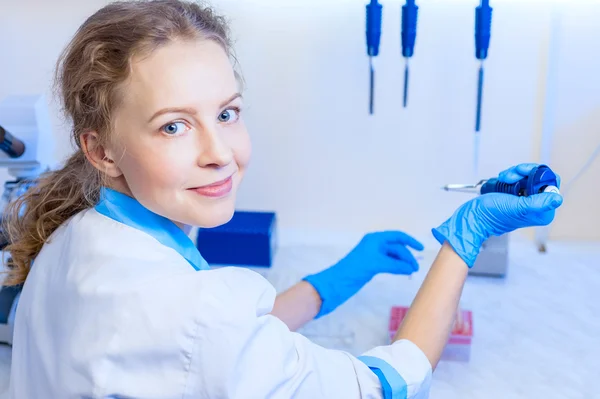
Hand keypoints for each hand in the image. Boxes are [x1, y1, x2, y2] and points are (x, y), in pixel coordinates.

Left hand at [303, 231, 423, 317]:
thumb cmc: (355, 269)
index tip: (421, 249)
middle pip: (396, 247)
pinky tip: (403, 272)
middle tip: (415, 269)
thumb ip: (395, 265)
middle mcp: (375, 245)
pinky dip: (397, 267)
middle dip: (407, 256)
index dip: (410, 241)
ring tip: (411, 272)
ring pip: (393, 256)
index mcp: (375, 239)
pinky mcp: (372, 266)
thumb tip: (411, 268)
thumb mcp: (376, 264)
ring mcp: (374, 255)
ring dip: (403, 263)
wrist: (338, 282)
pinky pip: (389, 264)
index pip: (397, 236)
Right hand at [432, 163, 563, 266]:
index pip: (551, 185)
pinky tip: (502, 180)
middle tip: (510, 177)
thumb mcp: (516, 207)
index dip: (538, 175)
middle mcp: (537, 206)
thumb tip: (557, 198)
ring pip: (529, 176)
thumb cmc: (492, 215)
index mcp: (542, 212)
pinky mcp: (517, 195)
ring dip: (515, 174)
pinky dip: (511, 176)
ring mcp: (526, 200)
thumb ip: (538, 203)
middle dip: (524, 173)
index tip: (524, 175)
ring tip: (503, 179)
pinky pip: (520, 178)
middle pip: (540, 178)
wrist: (474, 216)